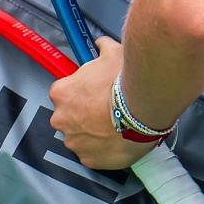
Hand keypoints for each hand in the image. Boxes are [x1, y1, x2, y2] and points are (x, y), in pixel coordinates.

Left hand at [48, 37, 159, 170]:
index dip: (81, 92)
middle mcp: (61, 120)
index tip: (95, 92)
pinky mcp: (89, 160)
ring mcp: (74, 142)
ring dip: (92, 133)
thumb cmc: (124, 81)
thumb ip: (102, 47)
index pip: (64, 93)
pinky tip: (116, 140)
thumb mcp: (114, 53)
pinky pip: (93, 154)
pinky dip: (102, 150)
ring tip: (114, 126)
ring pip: (80, 137)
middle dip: (84, 114)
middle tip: (106, 109)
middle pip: (69, 117)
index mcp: (61, 93)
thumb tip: (100, 43)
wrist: (142, 110)